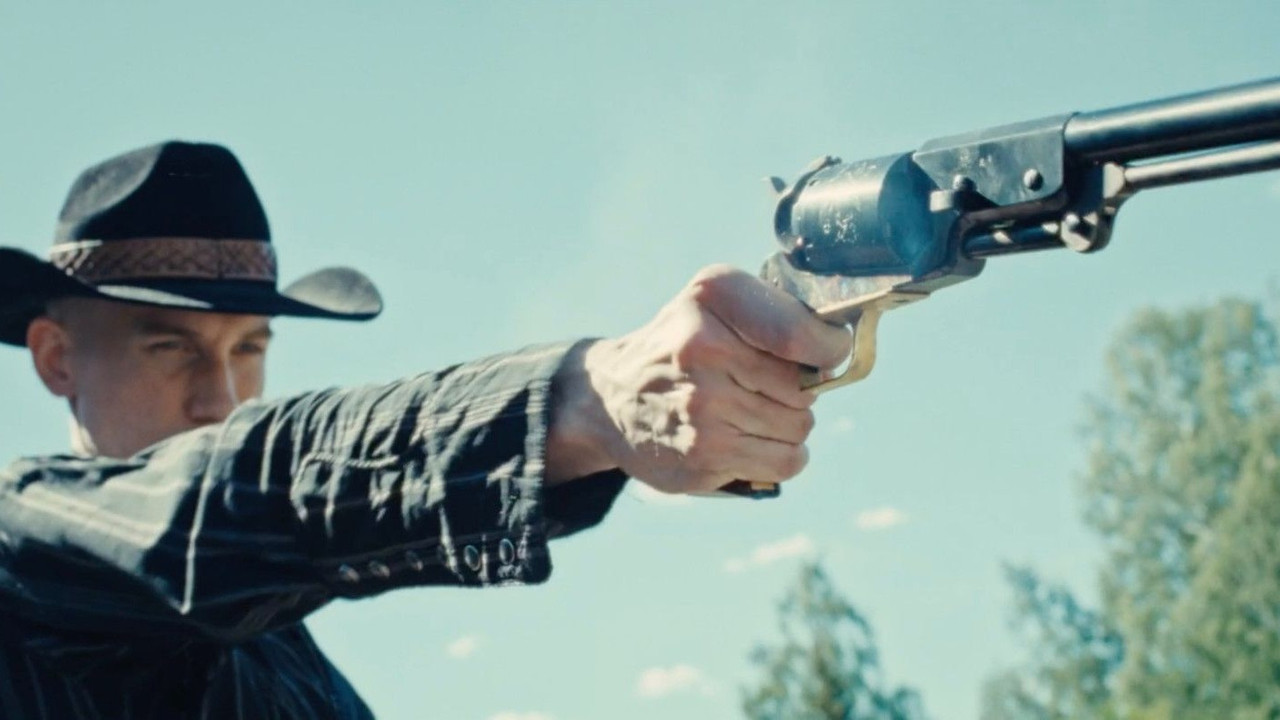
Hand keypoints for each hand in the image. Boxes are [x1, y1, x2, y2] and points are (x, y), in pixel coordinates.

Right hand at [547, 264, 851, 492]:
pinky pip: (787, 461)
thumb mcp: (713, 301)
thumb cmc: (682, 344)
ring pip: (800, 425)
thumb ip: (776, 311)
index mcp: (712, 296)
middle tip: (764, 384)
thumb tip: (840, 350)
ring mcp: (703, 407)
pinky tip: (750, 439)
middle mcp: (703, 348)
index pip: (803, 334)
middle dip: (798, 388)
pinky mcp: (704, 456)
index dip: (829, 349)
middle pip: (805, 385)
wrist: (611, 398)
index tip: (823, 352)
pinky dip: (781, 454)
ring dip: (787, 422)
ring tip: (749, 410)